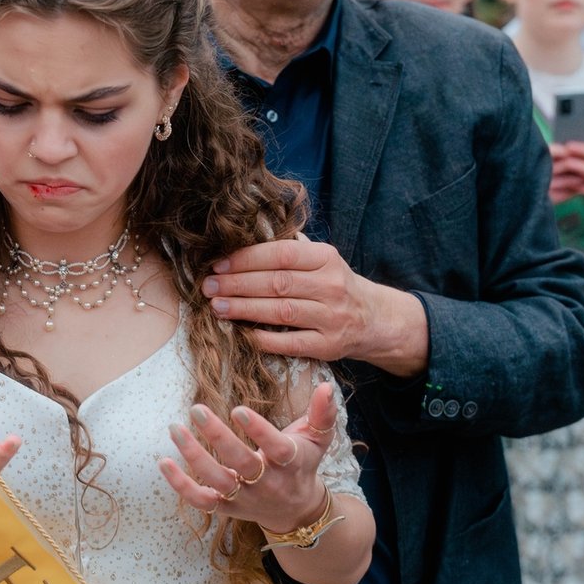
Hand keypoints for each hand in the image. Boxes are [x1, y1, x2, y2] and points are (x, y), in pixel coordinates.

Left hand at [160, 381, 337, 532]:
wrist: (297, 511)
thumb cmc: (303, 464)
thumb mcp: (318, 439)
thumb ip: (322, 413)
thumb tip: (326, 386)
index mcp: (290, 463)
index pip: (277, 448)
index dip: (259, 430)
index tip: (238, 409)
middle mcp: (267, 483)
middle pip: (242, 463)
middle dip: (218, 438)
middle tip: (197, 409)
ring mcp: (245, 499)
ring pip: (217, 481)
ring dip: (193, 456)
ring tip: (175, 429)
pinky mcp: (227, 508)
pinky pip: (200, 501)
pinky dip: (180, 486)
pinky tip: (163, 462)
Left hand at [202, 237, 413, 366]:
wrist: (375, 319)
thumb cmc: (336, 285)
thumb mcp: (322, 260)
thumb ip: (290, 250)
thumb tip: (243, 238)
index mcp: (326, 258)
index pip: (281, 254)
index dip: (246, 258)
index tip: (218, 264)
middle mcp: (331, 286)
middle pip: (277, 283)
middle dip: (237, 284)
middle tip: (208, 287)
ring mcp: (332, 317)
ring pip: (281, 311)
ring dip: (244, 309)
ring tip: (216, 307)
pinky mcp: (329, 345)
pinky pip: (292, 342)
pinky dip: (265, 338)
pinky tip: (242, 334)